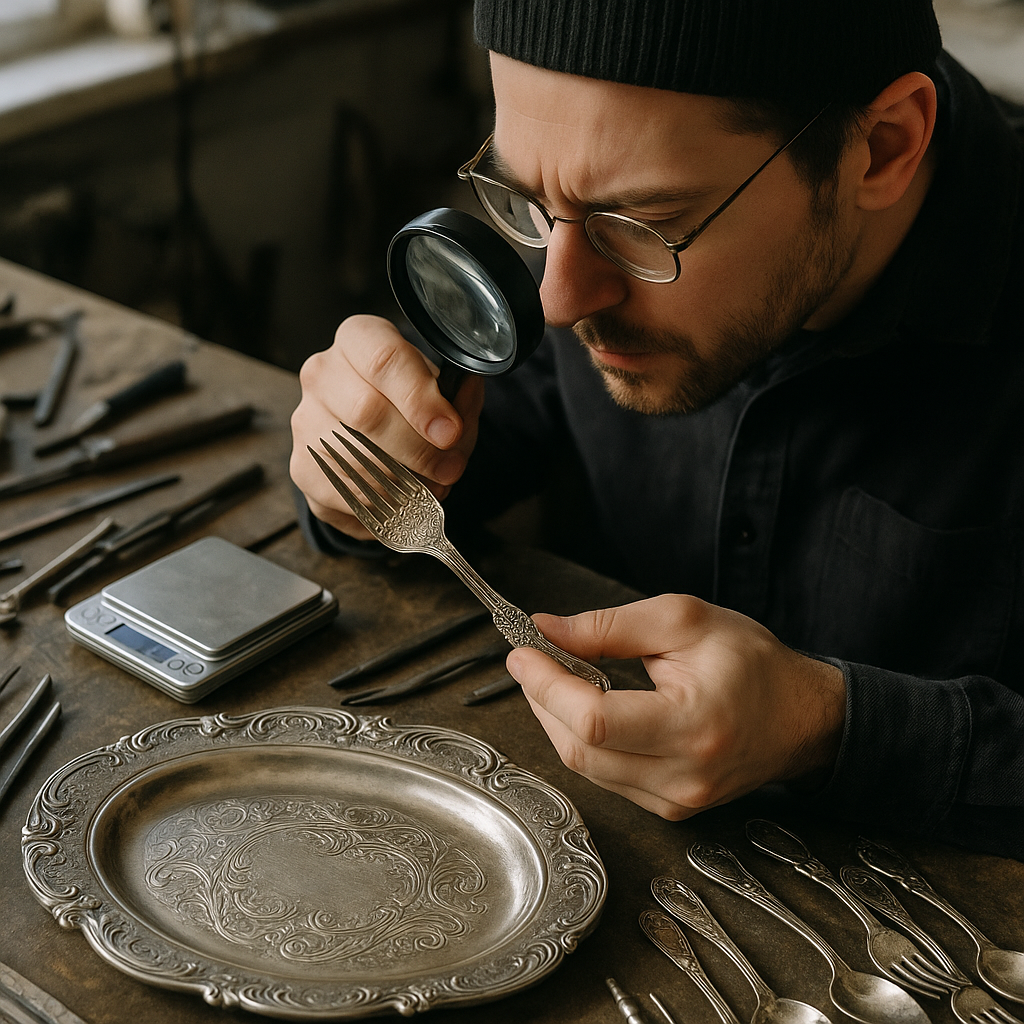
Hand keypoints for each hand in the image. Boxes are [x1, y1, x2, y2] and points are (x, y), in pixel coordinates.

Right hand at [290, 315, 484, 539]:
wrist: (374, 434)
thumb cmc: (412, 405)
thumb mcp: (445, 391)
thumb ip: (458, 395)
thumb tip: (465, 392)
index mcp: (359, 340)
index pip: (384, 360)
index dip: (420, 399)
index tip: (449, 432)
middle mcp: (323, 373)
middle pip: (366, 413)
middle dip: (418, 449)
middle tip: (448, 469)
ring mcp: (306, 420)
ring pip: (355, 460)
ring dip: (404, 482)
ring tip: (432, 487)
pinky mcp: (303, 467)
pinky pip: (345, 494)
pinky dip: (383, 504)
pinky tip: (403, 500)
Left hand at [506, 595, 846, 818]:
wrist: (803, 717)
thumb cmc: (752, 663)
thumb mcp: (683, 621)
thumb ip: (609, 626)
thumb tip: (548, 631)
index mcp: (692, 724)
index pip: (594, 718)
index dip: (547, 684)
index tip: (523, 652)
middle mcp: (683, 775)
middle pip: (580, 749)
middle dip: (542, 701)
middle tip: (532, 661)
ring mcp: (677, 800)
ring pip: (586, 768)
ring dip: (557, 722)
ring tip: (556, 679)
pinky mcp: (671, 808)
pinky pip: (606, 779)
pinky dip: (584, 743)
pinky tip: (584, 710)